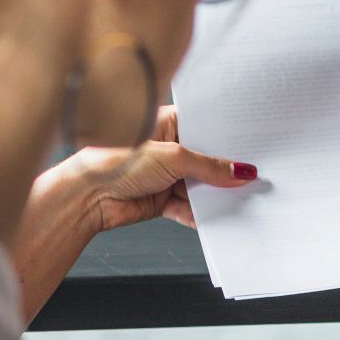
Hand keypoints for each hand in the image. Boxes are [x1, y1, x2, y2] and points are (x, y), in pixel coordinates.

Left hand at [72, 105, 257, 234]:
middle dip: (226, 171)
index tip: (253, 146)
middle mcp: (169, 148)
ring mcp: (166, 175)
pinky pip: (190, 208)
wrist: (86, 196)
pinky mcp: (163, 200)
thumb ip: (209, 166)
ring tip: (239, 198)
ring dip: (216, 195)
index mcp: (168, 123)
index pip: (207, 128)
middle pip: (208, 160)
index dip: (229, 138)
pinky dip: (202, 214)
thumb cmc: (114, 162)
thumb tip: (239, 171)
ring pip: (201, 186)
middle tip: (251, 175)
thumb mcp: (172, 157)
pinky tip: (217, 216)